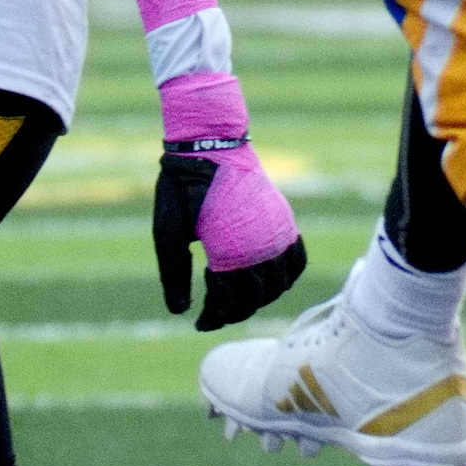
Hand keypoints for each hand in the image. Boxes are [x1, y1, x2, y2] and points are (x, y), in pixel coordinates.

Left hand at [150, 71, 304, 328]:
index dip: (213, 318)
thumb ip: (174, 273)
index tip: (199, 322)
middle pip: (256, 298)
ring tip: (239, 299)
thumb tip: (180, 312)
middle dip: (234, 312)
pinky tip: (268, 279)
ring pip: (279, 284)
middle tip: (214, 315)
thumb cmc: (183, 186)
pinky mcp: (284, 219)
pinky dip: (286, 276)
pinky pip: (297, 259)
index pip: (228, 301)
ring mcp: (277, 231)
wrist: (210, 142)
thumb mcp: (168, 231)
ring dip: (261, 298)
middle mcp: (259, 245)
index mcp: (228, 250)